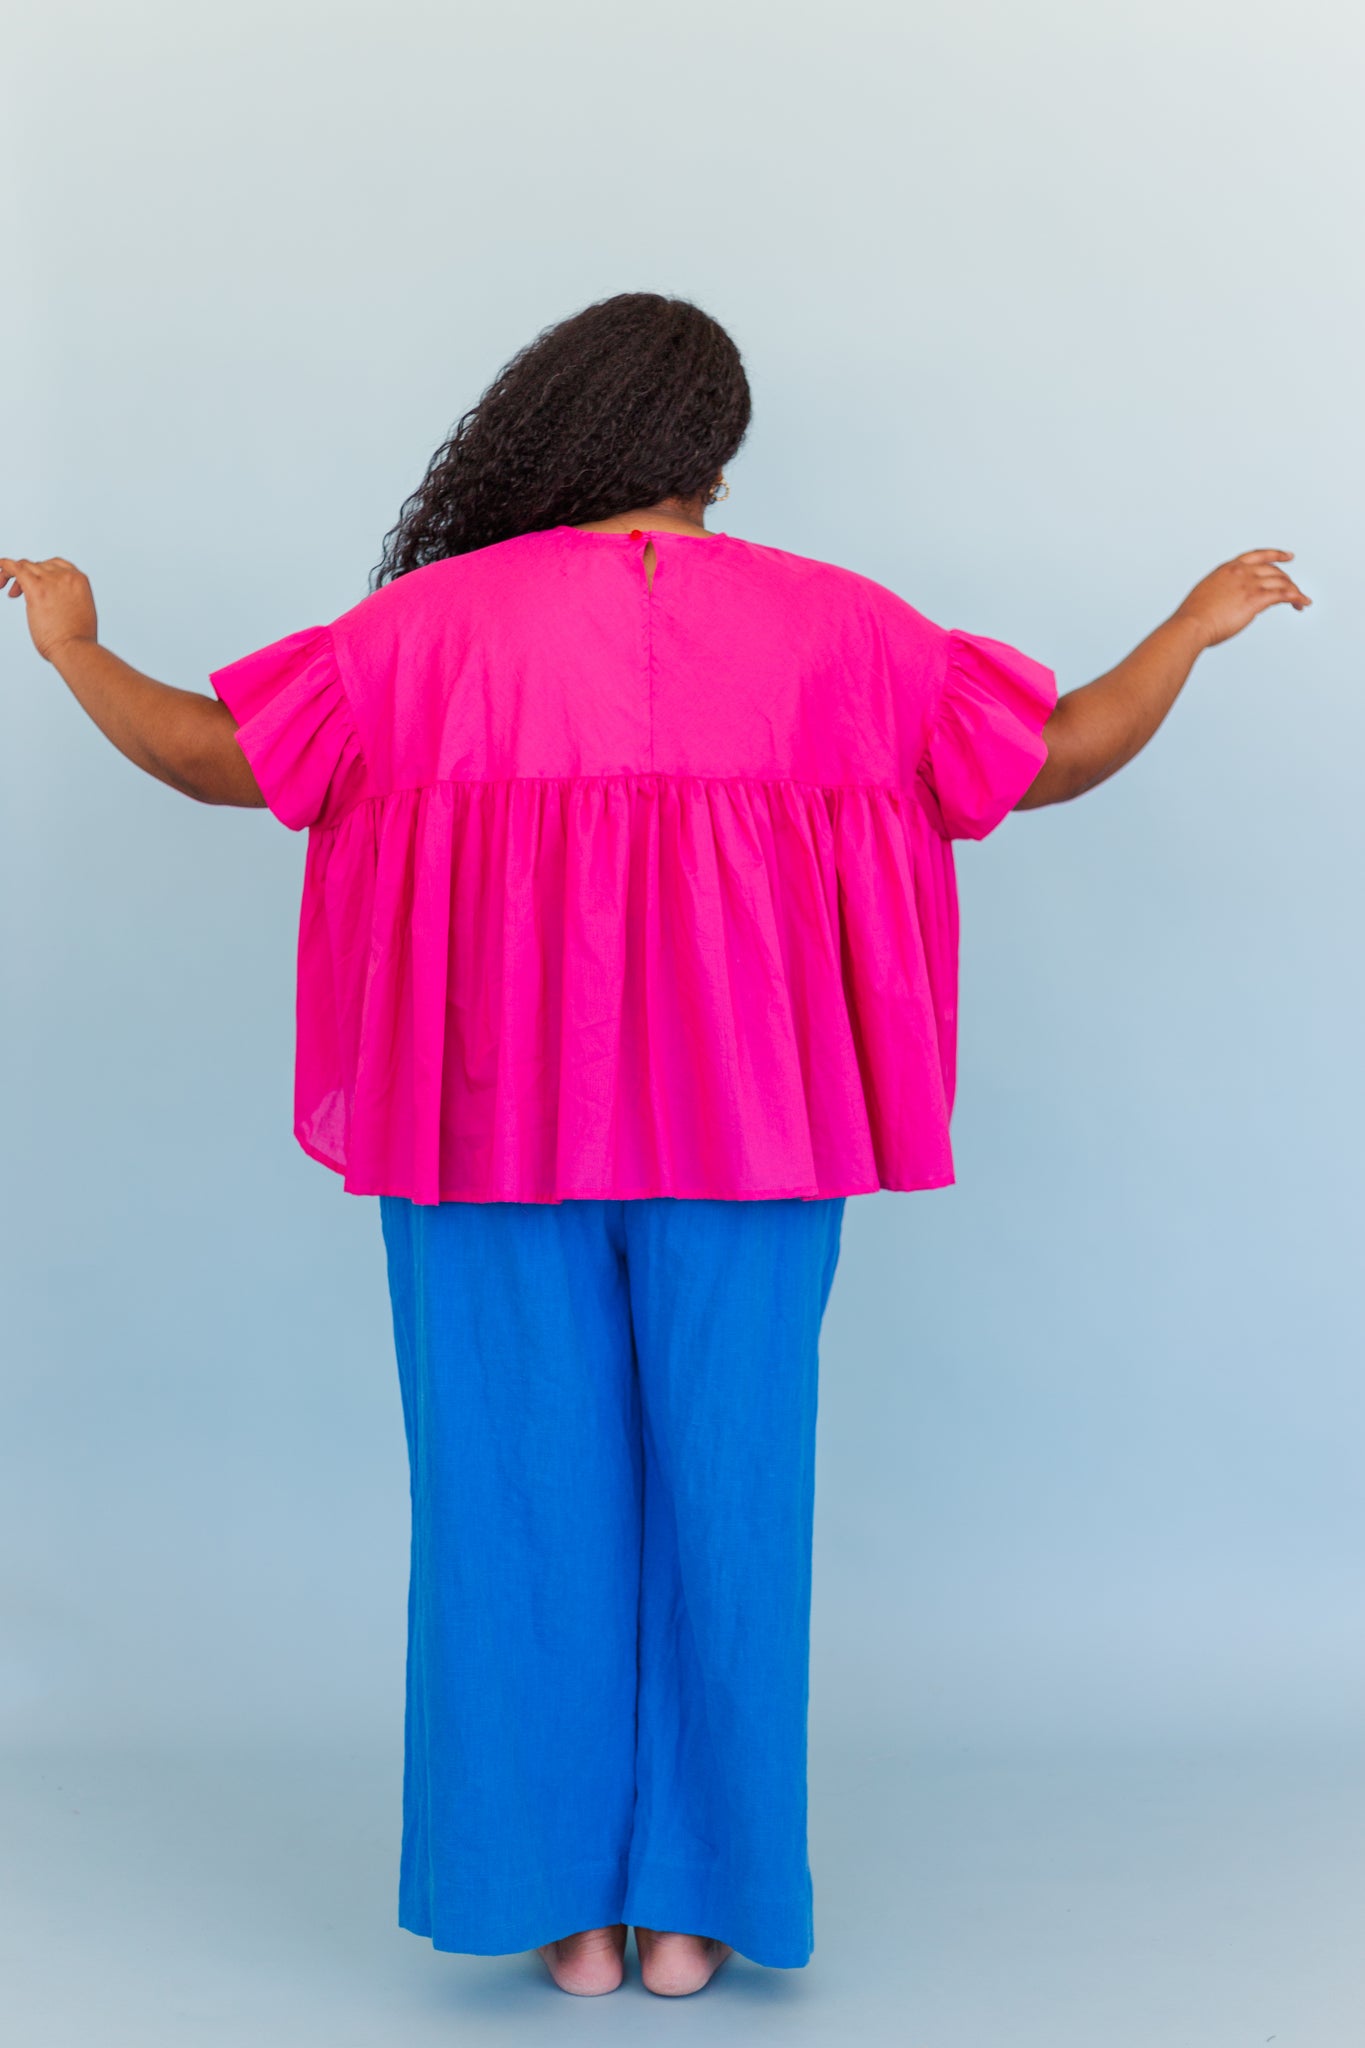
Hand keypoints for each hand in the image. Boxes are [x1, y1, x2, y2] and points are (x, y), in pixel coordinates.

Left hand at [1, 555, 98, 662]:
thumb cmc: (78, 640)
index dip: (43, 571)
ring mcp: (50, 580)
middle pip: (39, 565)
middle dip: (28, 577)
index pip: (56, 564)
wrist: (76, 649)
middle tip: (18, 595)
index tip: (36, 583)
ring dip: (14, 576)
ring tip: (11, 593)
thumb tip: (54, 604)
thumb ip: (68, 601)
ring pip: (25, 566)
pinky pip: (15, 568)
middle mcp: (65, 576)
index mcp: (79, 580)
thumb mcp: (80, 612)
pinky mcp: (36, 588)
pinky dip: (4, 566)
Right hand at [1170, 548, 1310, 651]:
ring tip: (1300, 602)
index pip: (1257, 555)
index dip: (1275, 554)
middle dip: (1287, 581)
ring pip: (1282, 582)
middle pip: (1274, 570)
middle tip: (1294, 592)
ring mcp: (1249, 584)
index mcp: (1227, 569)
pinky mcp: (1255, 599)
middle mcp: (1241, 572)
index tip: (1288, 556)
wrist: (1191, 625)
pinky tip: (1302, 603)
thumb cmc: (1193, 617)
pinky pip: (1283, 594)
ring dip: (1295, 591)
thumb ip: (1223, 592)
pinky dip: (1297, 598)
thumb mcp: (1207, 595)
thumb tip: (1232, 601)